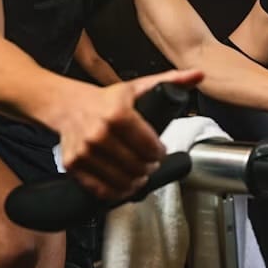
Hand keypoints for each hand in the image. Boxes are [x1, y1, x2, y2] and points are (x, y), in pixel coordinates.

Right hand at [57, 68, 202, 199]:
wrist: (68, 105)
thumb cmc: (106, 99)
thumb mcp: (138, 86)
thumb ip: (172, 80)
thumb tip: (198, 75)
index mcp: (118, 114)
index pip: (149, 146)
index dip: (159, 153)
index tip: (160, 152)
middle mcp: (99, 134)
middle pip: (137, 165)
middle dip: (149, 167)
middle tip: (151, 164)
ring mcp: (84, 151)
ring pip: (120, 180)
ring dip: (135, 182)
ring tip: (140, 175)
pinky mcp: (73, 165)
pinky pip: (99, 189)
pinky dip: (114, 191)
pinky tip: (123, 185)